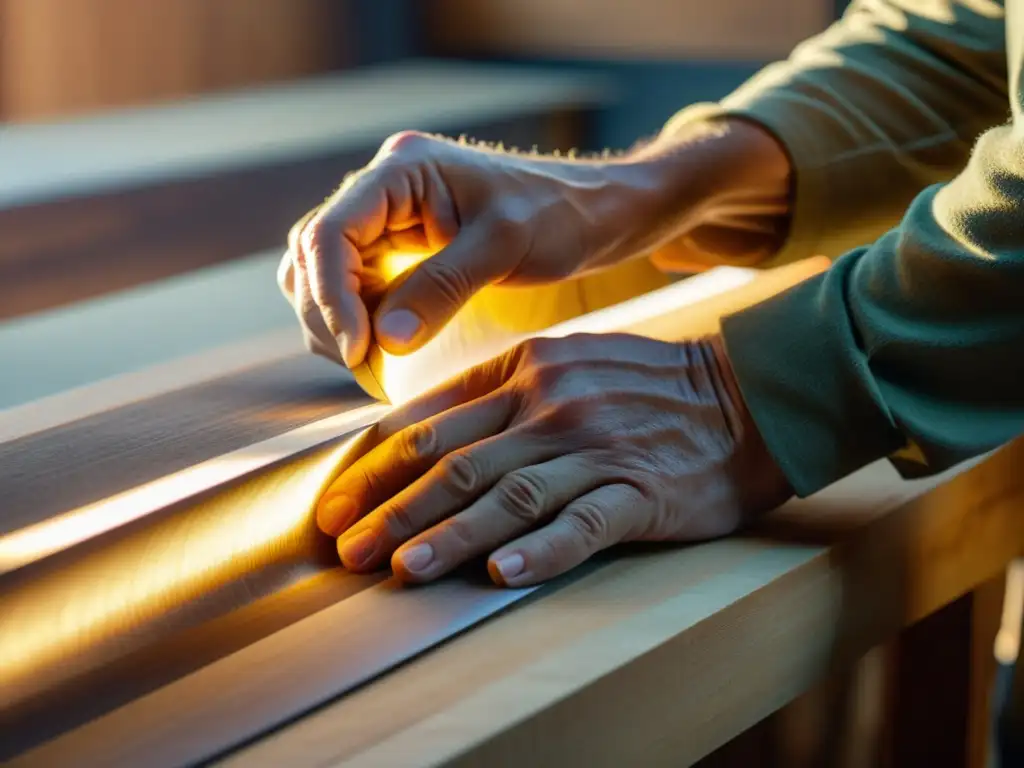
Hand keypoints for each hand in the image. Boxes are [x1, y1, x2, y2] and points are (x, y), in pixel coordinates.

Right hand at [278, 120, 791, 367]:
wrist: (599, 214)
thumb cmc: (563, 216)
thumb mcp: (505, 247)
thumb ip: (441, 288)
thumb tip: (379, 341)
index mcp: (402, 169)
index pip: (329, 232)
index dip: (330, 295)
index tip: (360, 349)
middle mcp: (385, 189)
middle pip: (315, 255)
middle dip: (331, 313)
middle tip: (365, 364)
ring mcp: (391, 220)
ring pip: (326, 275)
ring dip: (338, 321)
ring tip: (373, 362)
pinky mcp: (402, 250)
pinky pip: (357, 288)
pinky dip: (359, 322)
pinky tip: (384, 351)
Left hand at [316, 332, 791, 586]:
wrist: (745, 393)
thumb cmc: (644, 384)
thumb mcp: (564, 360)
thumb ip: (496, 392)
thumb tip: (419, 433)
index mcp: (524, 369)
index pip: (430, 421)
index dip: (374, 467)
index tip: (333, 504)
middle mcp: (551, 404)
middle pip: (454, 463)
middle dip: (390, 509)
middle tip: (344, 549)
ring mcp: (596, 447)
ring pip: (506, 495)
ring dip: (447, 535)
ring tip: (399, 570)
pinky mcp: (641, 490)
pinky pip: (584, 523)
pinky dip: (540, 551)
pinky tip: (500, 575)